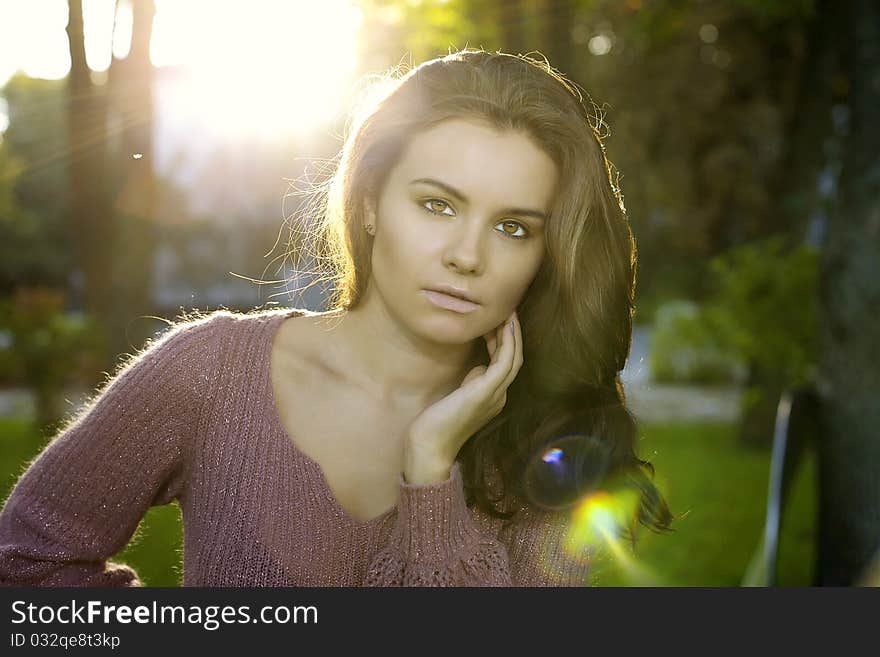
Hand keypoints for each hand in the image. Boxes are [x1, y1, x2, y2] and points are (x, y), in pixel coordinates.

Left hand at [403, 310, 523, 484]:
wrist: (430, 446)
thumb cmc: (436, 423)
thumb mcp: (458, 396)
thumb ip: (471, 382)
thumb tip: (479, 366)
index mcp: (493, 397)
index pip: (505, 363)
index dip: (503, 340)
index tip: (497, 320)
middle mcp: (499, 395)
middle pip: (514, 358)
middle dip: (512, 333)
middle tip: (507, 309)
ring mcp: (495, 394)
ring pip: (513, 357)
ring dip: (513, 333)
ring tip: (508, 311)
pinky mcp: (487, 391)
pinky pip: (505, 361)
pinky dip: (507, 342)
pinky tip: (504, 325)